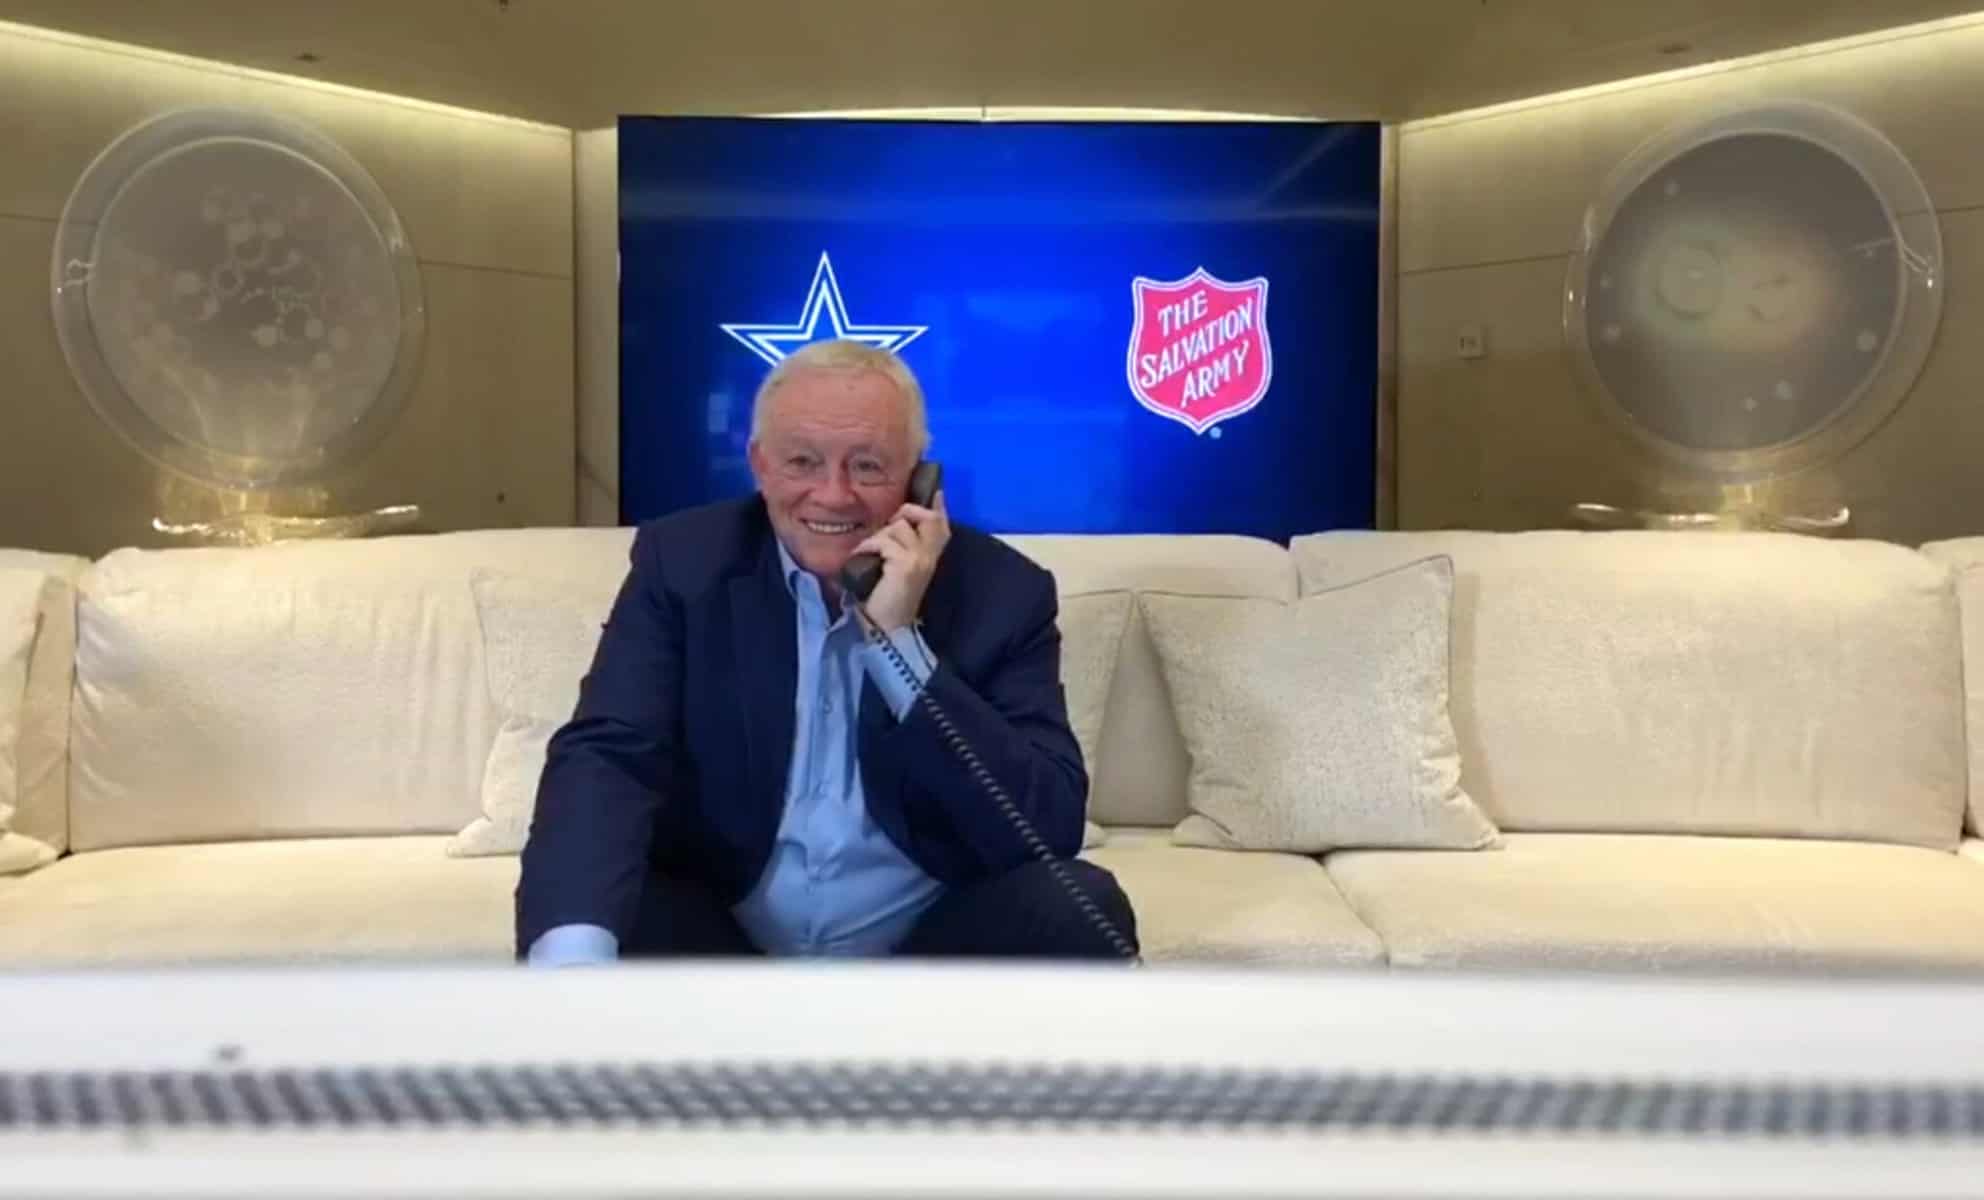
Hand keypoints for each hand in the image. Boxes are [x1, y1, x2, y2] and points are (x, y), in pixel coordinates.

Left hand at [847, 490, 949, 631]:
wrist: (885, 629)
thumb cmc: (887, 600)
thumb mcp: (900, 570)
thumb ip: (902, 548)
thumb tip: (896, 523)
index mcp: (931, 560)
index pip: (942, 526)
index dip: (938, 507)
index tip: (936, 492)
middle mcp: (930, 558)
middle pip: (928, 518)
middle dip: (906, 514)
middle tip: (888, 528)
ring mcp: (920, 560)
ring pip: (899, 527)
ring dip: (879, 536)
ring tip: (871, 552)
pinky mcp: (905, 565)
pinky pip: (884, 540)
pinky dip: (868, 546)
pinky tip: (862, 556)